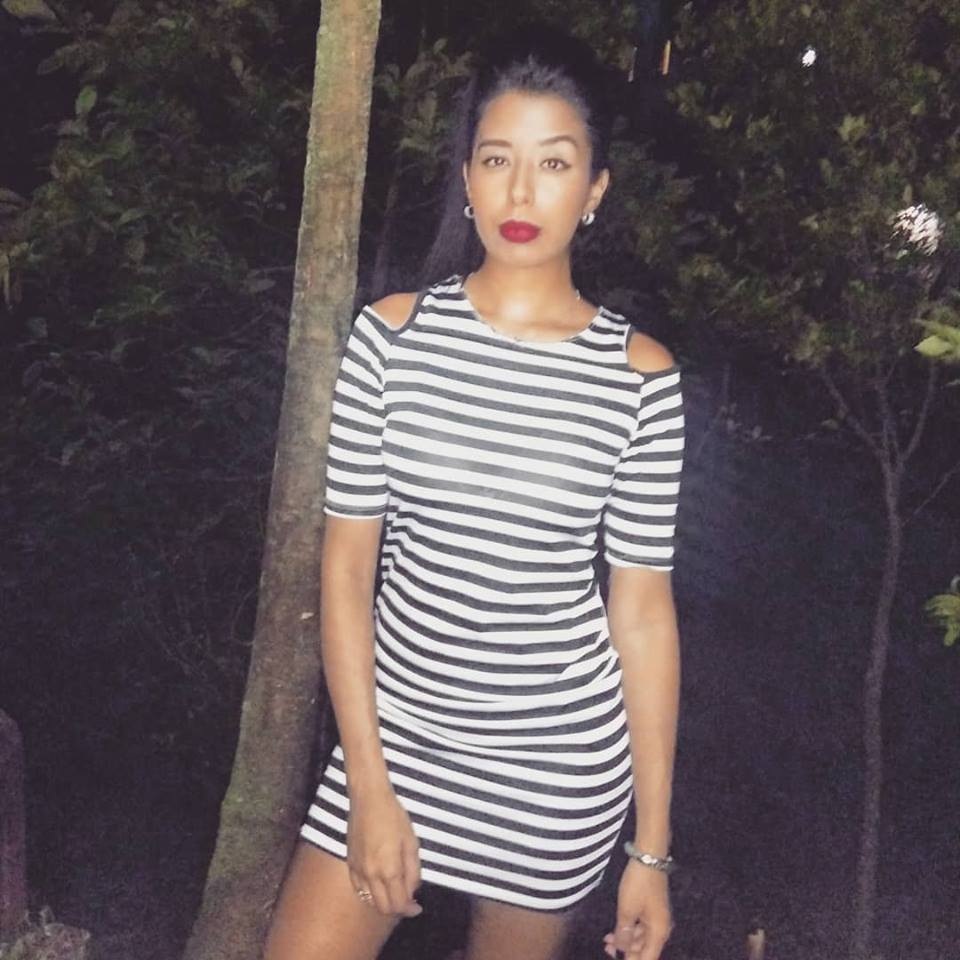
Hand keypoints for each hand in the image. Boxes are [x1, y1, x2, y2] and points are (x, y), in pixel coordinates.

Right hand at [346, 784, 421, 917]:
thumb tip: (413, 891)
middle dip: (397, 909)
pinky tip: (378, 885)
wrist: (368, 799)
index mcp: (389, 869)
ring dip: (383, 902)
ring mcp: (358, 870)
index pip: (398, 904)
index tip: (417, 907)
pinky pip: (358, 889)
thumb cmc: (394, 816)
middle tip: (408, 902)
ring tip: (394, 893)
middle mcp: (371, 875)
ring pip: (369, 901)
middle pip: (383, 908)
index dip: (409, 910)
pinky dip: (369, 893)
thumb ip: (413, 871)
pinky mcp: (349, 864)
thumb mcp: (411, 842)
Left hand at [602, 860, 671, 959]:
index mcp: (659, 932)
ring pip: (641, 938)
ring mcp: (656, 918)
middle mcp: (660, 929)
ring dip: (625, 940)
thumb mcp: (627, 910)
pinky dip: (628, 930)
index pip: (648, 958)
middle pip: (645, 950)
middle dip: (626, 952)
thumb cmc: (639, 884)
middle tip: (607, 951)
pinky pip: (640, 926)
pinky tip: (615, 930)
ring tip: (606, 941)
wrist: (648, 857)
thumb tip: (620, 951)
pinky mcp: (651, 909)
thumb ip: (624, 933)